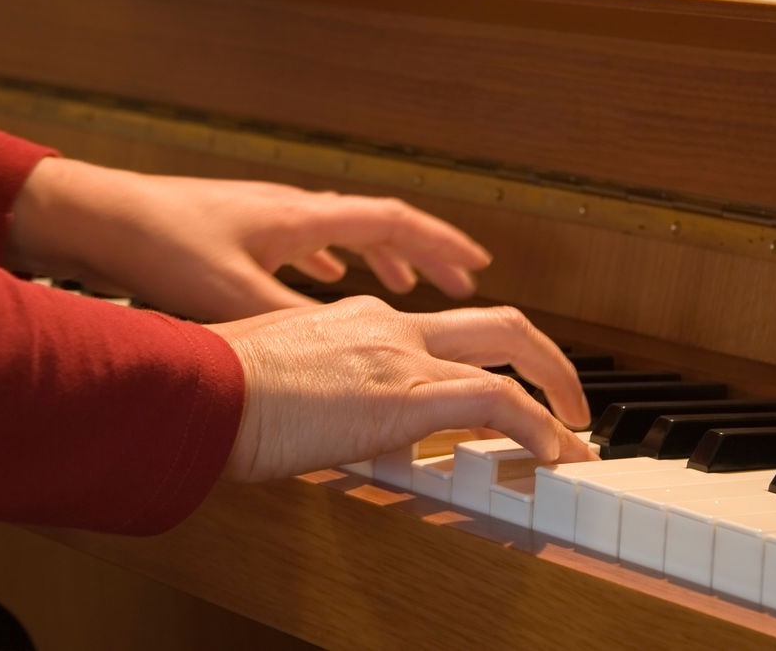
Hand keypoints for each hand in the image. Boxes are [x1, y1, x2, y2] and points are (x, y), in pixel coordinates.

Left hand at [7, 158, 491, 320]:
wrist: (95, 213)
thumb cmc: (159, 244)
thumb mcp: (234, 296)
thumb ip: (294, 324)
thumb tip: (347, 352)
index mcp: (302, 219)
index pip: (393, 222)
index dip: (442, 245)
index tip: (478, 266)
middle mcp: (290, 209)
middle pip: (375, 224)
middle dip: (421, 252)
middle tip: (455, 280)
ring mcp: (263, 215)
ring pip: (339, 232)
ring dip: (377, 256)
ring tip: (400, 282)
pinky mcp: (235, 228)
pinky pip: (302, 240)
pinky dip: (327, 260)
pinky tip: (318, 279)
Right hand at [209, 296, 596, 481]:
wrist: (198, 387)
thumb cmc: (215, 389)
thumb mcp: (277, 379)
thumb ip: (316, 392)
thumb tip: (329, 428)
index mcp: (358, 320)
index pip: (441, 331)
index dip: (481, 358)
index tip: (496, 388)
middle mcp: (389, 324)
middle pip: (497, 321)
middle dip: (546, 356)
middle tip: (569, 397)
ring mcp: (401, 353)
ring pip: (512, 349)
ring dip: (556, 392)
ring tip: (577, 435)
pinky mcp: (407, 392)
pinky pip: (499, 402)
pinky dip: (539, 427)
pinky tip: (555, 454)